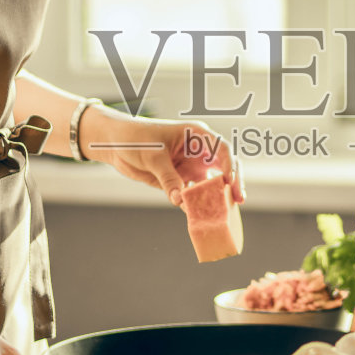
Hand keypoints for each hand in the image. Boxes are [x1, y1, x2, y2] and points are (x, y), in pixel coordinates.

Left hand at [84, 110, 245, 207]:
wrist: (116, 145)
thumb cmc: (136, 139)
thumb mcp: (153, 156)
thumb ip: (168, 177)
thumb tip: (180, 199)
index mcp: (196, 136)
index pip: (221, 148)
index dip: (229, 164)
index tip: (229, 180)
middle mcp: (198, 152)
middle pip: (223, 167)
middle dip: (232, 183)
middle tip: (238, 200)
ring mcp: (190, 167)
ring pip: (211, 184)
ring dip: (217, 198)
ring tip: (225, 214)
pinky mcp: (180, 181)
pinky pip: (193, 196)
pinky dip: (197, 207)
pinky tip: (202, 218)